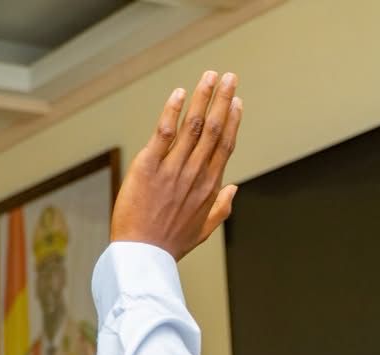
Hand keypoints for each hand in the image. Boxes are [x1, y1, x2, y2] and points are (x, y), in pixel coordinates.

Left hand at [110, 70, 242, 259]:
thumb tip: (234, 188)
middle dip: (223, 100)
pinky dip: (173, 111)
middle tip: (230, 77)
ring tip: (210, 76)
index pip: (226, 146)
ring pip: (193, 126)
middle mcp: (195, 173)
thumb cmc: (171, 243)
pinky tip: (180, 93)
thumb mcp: (203, 229)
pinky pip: (163, 133)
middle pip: (214, 129)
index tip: (237, 101)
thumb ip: (221, 207)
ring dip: (203, 98)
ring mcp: (173, 169)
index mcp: (210, 187)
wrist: (143, 254)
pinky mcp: (149, 166)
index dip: (233, 120)